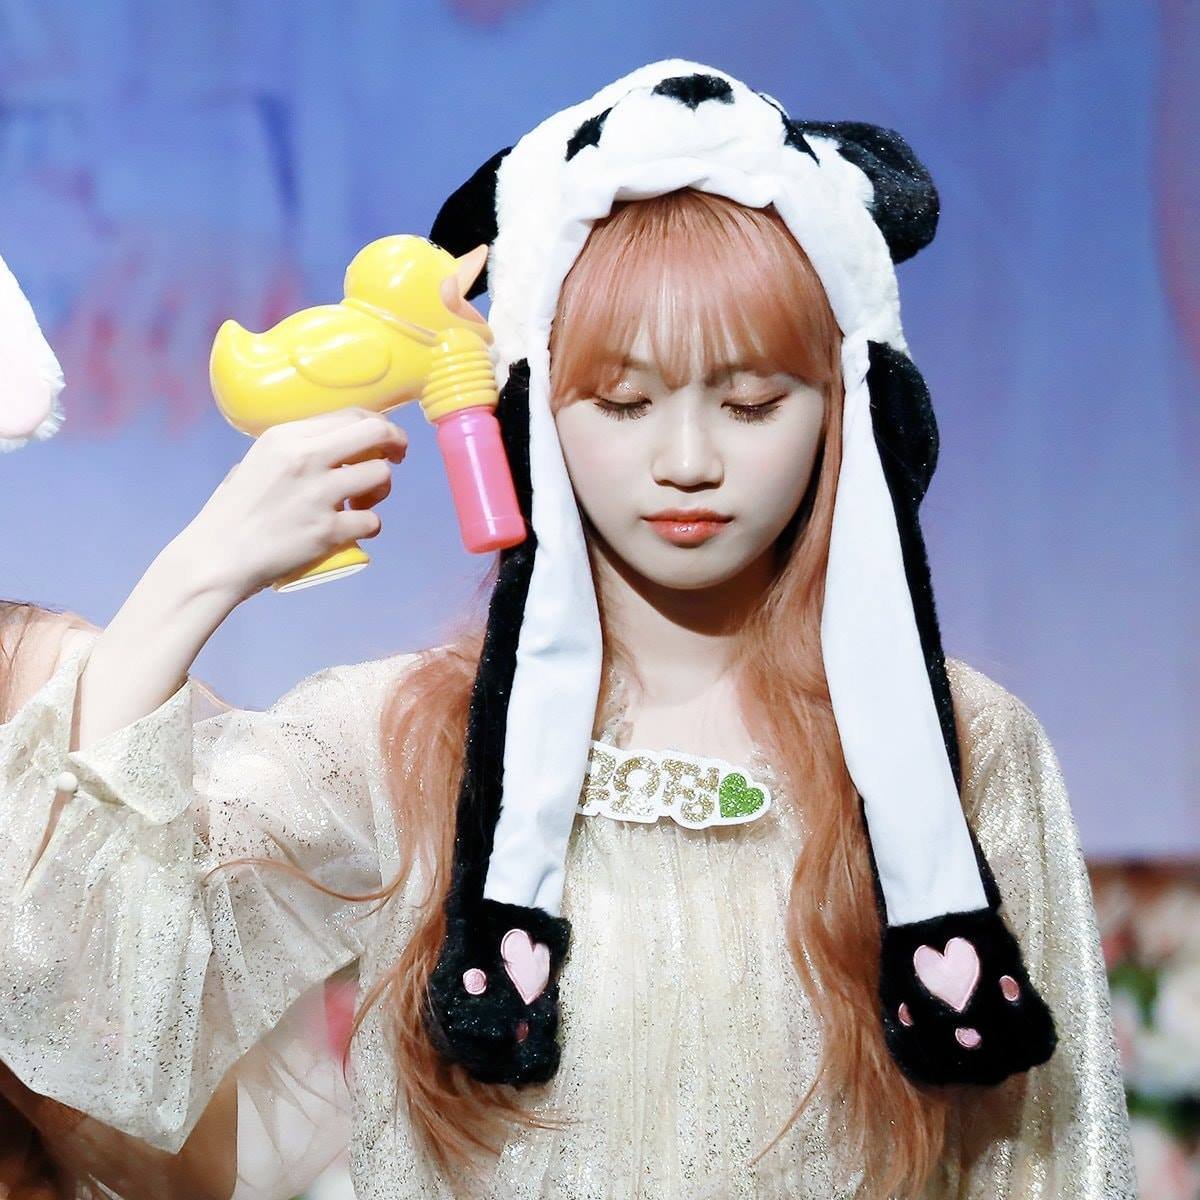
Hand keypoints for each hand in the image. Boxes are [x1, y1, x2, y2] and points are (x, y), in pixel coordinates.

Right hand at [181, 407, 408, 600]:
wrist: (218, 557)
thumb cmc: (234, 512)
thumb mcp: (257, 462)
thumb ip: (293, 450)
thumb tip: (331, 444)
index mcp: (286, 436)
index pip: (351, 415)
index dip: (377, 425)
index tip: (384, 438)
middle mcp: (306, 458)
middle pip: (376, 433)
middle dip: (395, 443)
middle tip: (396, 457)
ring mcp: (319, 495)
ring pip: (381, 475)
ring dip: (380, 490)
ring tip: (361, 502)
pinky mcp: (328, 531)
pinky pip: (373, 521)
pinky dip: (369, 527)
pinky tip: (354, 530)